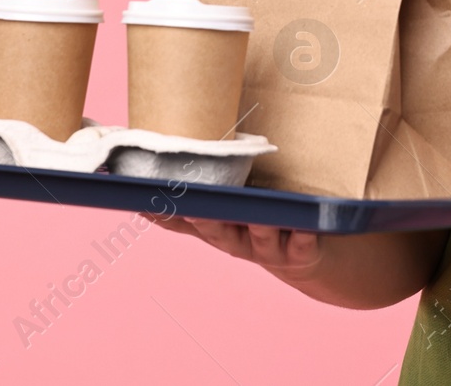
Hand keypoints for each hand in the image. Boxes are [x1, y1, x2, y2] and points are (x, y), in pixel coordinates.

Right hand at [140, 213, 324, 280]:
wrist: (305, 261)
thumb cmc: (258, 228)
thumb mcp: (223, 218)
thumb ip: (193, 206)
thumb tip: (147, 189)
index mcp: (219, 231)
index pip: (186, 224)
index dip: (166, 216)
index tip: (145, 202)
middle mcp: (240, 243)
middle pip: (219, 233)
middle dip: (207, 222)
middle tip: (195, 211)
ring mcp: (270, 249)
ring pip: (260, 236)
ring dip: (256, 226)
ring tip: (254, 213)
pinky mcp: (302, 252)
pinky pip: (303, 243)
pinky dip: (303, 234)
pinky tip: (304, 224)